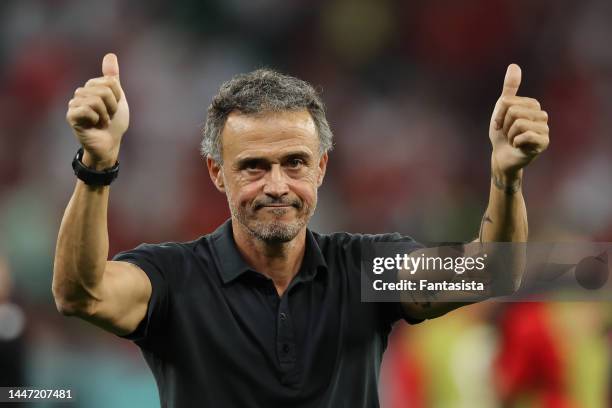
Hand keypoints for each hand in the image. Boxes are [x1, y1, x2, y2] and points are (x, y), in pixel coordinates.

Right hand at [66, 53, 128, 169]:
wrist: (109, 143)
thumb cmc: (114, 122)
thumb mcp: (118, 98)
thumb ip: (112, 77)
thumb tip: (110, 54)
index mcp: (92, 86)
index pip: (110, 82)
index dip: (118, 97)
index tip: (115, 107)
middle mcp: (81, 92)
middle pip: (104, 90)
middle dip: (112, 107)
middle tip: (108, 116)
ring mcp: (74, 104)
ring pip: (96, 100)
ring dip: (105, 115)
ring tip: (102, 121)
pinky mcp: (71, 116)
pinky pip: (86, 110)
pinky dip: (96, 119)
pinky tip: (93, 125)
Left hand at [489, 64, 548, 177]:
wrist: (502, 156)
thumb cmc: (503, 133)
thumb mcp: (502, 108)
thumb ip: (509, 89)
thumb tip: (514, 65)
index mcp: (533, 105)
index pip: (507, 103)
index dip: (499, 115)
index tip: (501, 124)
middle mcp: (542, 115)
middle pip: (513, 111)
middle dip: (505, 125)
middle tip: (508, 134)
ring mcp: (545, 129)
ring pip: (518, 123)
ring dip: (509, 135)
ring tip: (513, 140)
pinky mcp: (544, 143)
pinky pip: (524, 135)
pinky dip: (515, 142)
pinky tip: (519, 146)